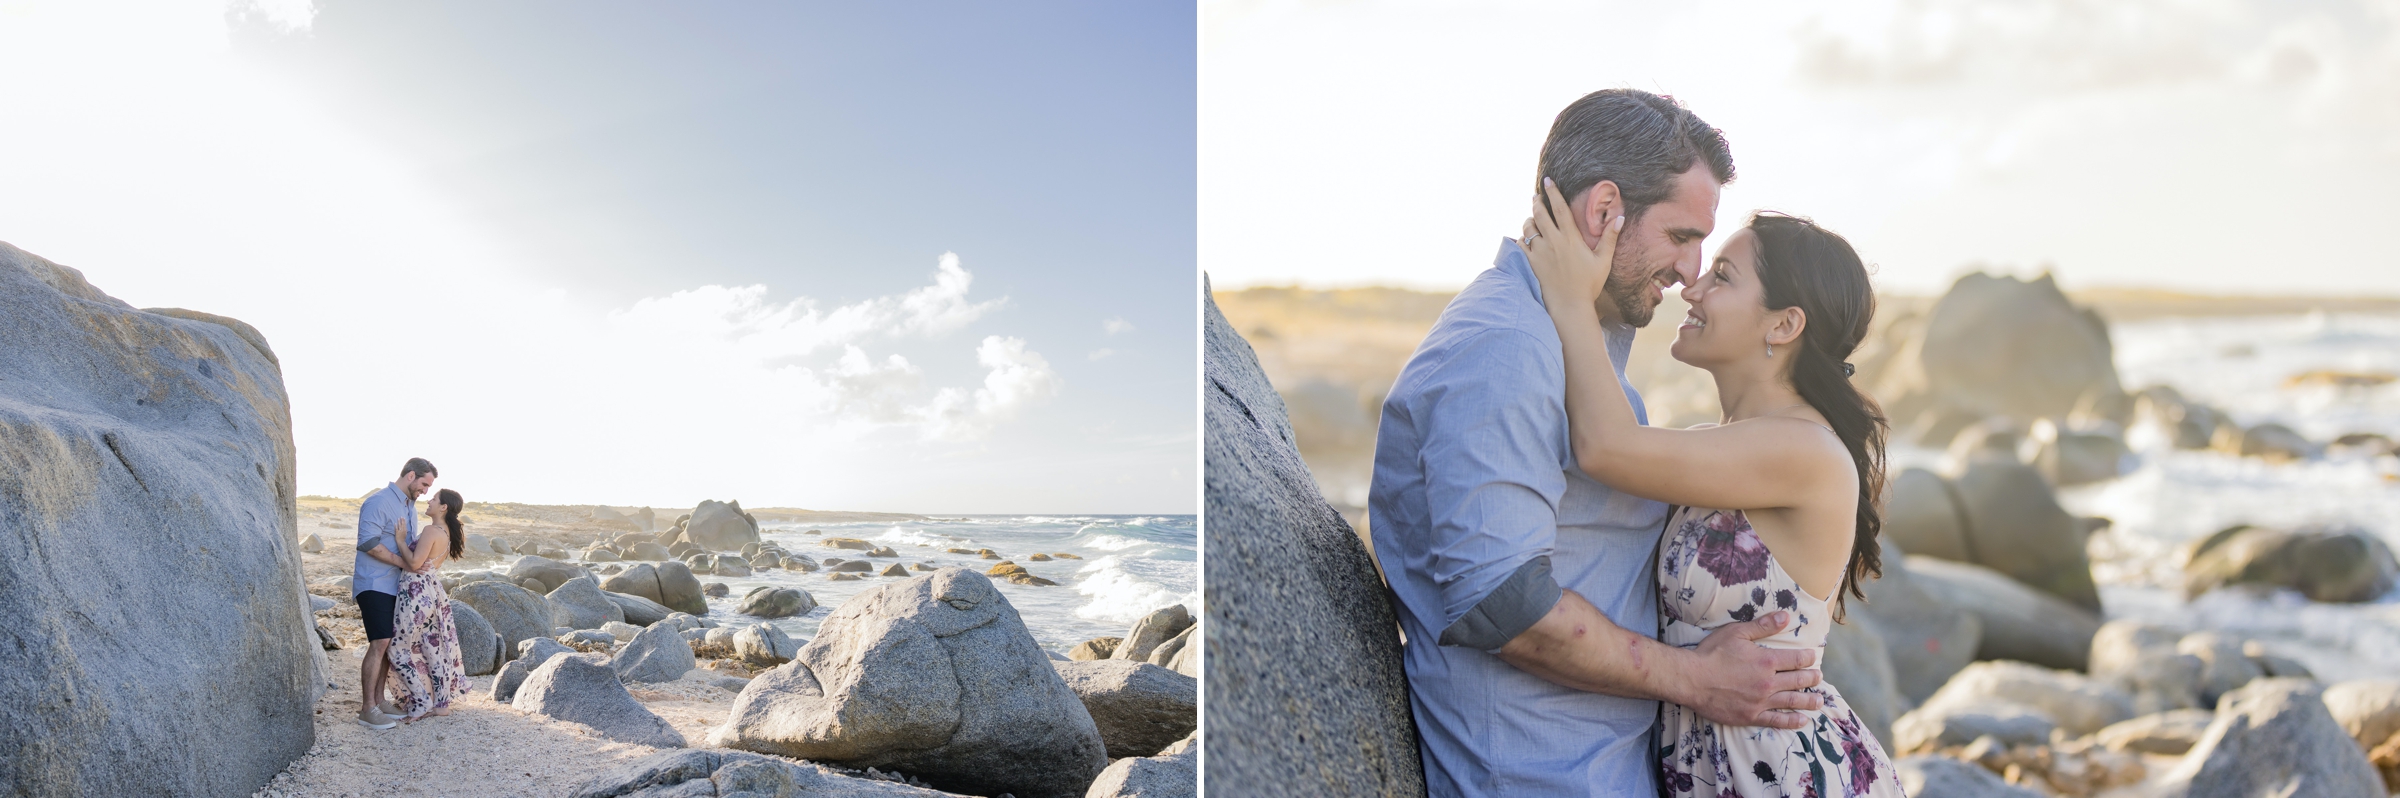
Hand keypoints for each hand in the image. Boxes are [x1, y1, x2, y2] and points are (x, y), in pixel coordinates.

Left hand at [1523, 176, 1620, 309]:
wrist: (1570, 306)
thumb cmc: (1589, 284)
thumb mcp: (1604, 260)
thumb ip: (1610, 238)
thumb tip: (1620, 217)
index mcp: (1571, 239)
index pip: (1560, 209)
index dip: (1553, 193)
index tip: (1548, 181)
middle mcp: (1553, 242)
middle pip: (1540, 214)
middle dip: (1537, 202)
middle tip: (1536, 196)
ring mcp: (1540, 253)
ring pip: (1528, 228)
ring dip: (1529, 220)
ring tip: (1533, 218)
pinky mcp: (1531, 264)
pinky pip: (1521, 244)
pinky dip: (1522, 238)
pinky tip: (1526, 238)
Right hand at [1678, 611, 1824, 729]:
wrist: (1691, 680)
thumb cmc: (1711, 653)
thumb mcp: (1736, 633)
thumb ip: (1763, 626)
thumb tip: (1786, 617)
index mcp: (1767, 661)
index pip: (1796, 659)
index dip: (1808, 658)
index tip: (1813, 657)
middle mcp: (1768, 683)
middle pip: (1798, 681)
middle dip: (1812, 678)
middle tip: (1819, 677)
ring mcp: (1761, 701)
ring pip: (1792, 701)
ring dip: (1809, 701)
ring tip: (1820, 701)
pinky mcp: (1751, 716)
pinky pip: (1776, 721)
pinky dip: (1791, 721)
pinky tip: (1802, 720)